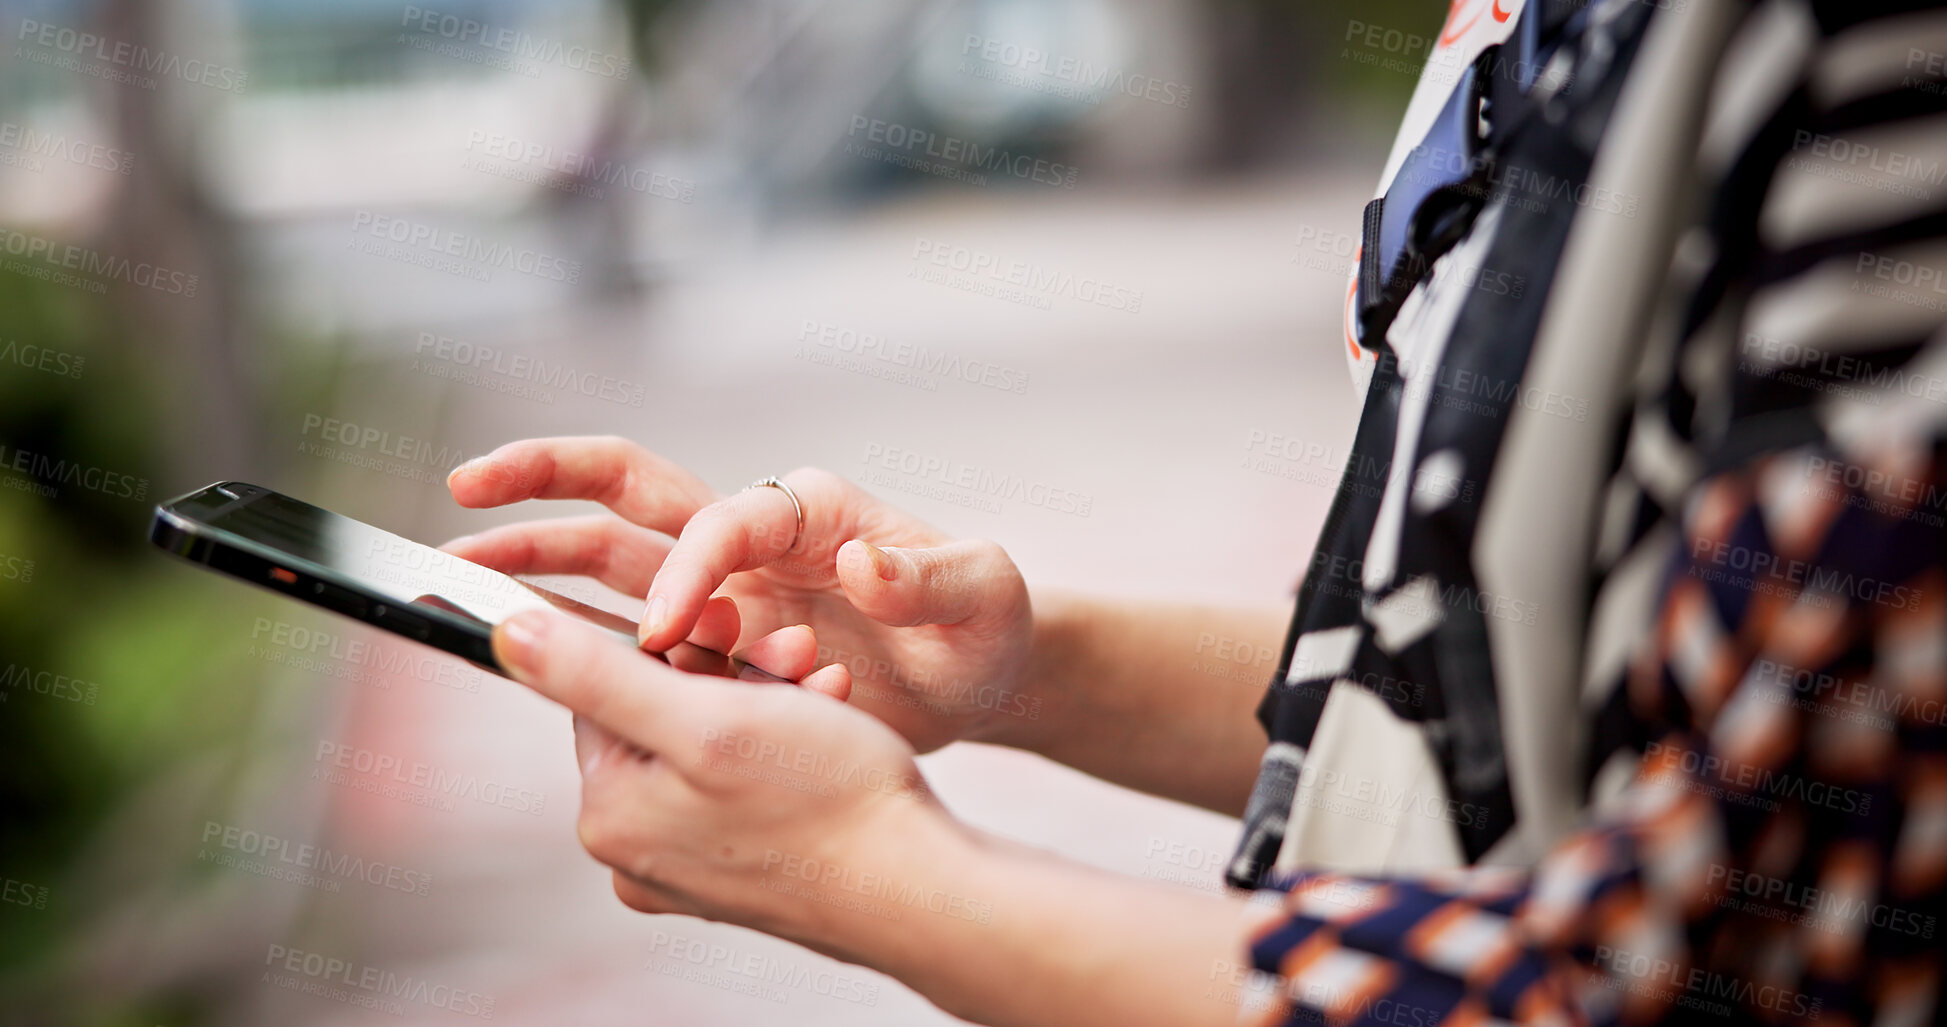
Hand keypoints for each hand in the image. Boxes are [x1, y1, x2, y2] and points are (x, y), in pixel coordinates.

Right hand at [444, 436, 1033, 750]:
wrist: (981, 677)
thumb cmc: (988, 622)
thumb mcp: (986, 594)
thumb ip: (934, 578)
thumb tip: (863, 558)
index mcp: (808, 509)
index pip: (722, 520)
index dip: (686, 572)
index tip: (666, 638)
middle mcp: (751, 537)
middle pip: (632, 495)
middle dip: (548, 485)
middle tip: (466, 489)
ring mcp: (725, 588)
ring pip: (609, 562)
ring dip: (535, 560)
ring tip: (458, 570)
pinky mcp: (715, 641)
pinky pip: (629, 634)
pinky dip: (579, 639)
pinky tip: (521, 652)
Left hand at [491, 605, 966, 951]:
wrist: (918, 887)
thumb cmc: (829, 799)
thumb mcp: (707, 716)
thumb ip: (595, 673)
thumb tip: (504, 633)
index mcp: (610, 813)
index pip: (603, 688)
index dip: (676, 644)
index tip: (734, 629)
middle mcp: (636, 851)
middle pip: (661, 714)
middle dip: (732, 671)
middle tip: (797, 652)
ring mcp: (687, 869)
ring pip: (711, 743)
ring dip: (769, 698)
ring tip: (825, 687)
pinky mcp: (738, 875)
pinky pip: (742, 785)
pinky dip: (785, 746)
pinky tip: (831, 727)